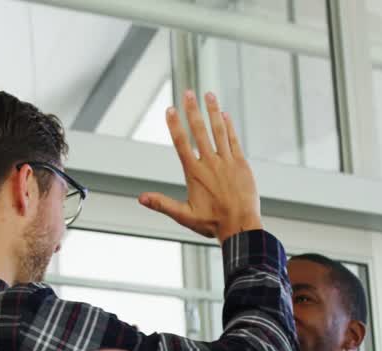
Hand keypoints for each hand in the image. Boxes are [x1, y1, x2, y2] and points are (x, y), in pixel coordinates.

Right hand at [138, 90, 260, 241]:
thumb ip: (162, 204)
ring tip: (209, 95)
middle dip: (193, 110)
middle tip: (188, 93)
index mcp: (194, 173)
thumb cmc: (212, 223)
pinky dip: (229, 127)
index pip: (181, 144)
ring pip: (219, 131)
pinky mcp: (241, 164)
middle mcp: (210, 163)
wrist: (241, 227)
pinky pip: (234, 141)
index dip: (174, 125)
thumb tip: (141, 198)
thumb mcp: (184, 215)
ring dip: (213, 111)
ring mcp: (227, 162)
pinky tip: (225, 115)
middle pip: (199, 131)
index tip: (170, 109)